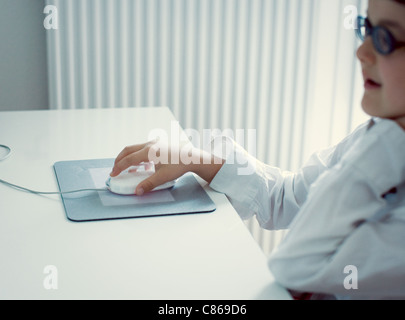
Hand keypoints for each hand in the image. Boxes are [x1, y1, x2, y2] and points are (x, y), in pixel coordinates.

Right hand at [110, 139, 224, 194]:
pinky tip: (139, 165)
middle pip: (128, 150)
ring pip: (135, 148)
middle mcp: (150, 144)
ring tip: (124, 168)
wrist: (192, 157)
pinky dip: (136, 156)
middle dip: (119, 160)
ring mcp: (154, 143)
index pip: (128, 159)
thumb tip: (137, 191)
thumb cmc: (179, 165)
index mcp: (149, 151)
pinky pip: (142, 148)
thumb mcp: (163, 177)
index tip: (113, 174)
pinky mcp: (158, 144)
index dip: (119, 167)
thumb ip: (148, 184)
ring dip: (128, 157)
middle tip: (115, 169)